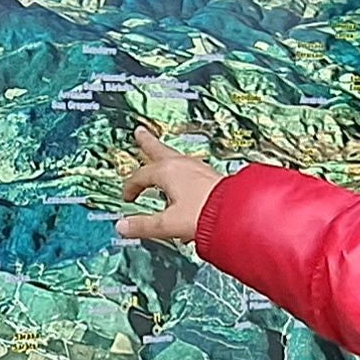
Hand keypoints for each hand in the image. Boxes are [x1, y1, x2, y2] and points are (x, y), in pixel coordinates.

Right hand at [115, 126, 227, 243]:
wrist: (236, 214)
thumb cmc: (206, 214)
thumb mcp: (167, 224)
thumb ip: (144, 225)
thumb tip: (123, 227)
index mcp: (167, 172)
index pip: (140, 176)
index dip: (131, 187)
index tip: (128, 197)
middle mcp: (182, 165)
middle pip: (159, 150)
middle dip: (148, 143)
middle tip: (140, 132)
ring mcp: (198, 169)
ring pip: (175, 158)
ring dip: (164, 155)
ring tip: (160, 154)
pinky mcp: (210, 176)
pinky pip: (189, 168)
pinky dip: (180, 169)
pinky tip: (185, 178)